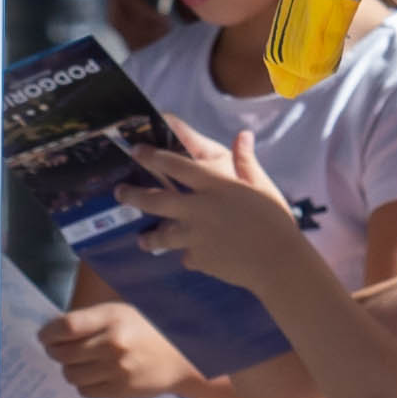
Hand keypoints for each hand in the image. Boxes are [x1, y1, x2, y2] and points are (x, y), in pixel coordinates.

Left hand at [38, 299, 204, 397]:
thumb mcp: (123, 311)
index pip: (65, 326)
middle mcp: (113, 343)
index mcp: (112, 317)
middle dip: (55, 352)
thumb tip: (54, 332)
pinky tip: (94, 375)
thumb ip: (92, 320)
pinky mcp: (120, 390)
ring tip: (79, 363)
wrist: (185, 356)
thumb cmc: (149, 329)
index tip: (44, 336)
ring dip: (70, 369)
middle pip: (63, 353)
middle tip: (58, 350)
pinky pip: (85, 391)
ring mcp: (117, 369)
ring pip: (71, 374)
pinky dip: (84, 384)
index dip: (48, 333)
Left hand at [107, 118, 322, 291]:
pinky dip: (188, 255)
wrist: (277, 262)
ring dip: (150, 236)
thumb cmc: (274, 218)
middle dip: (133, 194)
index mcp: (213, 185)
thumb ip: (246, 161)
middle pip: (155, 200)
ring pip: (161, 234)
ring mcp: (194, 236)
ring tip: (142, 238)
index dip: (152, 156)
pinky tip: (190, 257)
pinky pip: (186, 255)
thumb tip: (243, 135)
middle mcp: (197, 208)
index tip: (135, 151)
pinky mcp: (198, 259)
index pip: (175, 165)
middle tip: (119, 191)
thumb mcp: (261, 184)